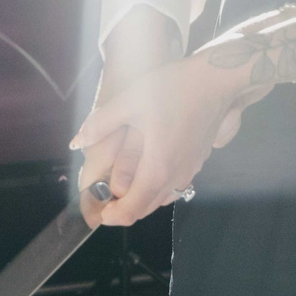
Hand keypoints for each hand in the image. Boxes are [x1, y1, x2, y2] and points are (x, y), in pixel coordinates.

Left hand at [71, 54, 252, 225]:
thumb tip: (77, 142)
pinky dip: (158, 189)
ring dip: (141, 200)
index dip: (112, 217)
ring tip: (124, 184)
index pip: (131, 210)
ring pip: (162, 200)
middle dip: (124, 209)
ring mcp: (191, 170)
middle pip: (146, 209)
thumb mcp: (130, 101)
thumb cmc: (173, 89)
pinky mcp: (199, 160)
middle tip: (105, 197)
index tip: (98, 211)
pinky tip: (150, 169)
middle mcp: (176, 176)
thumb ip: (101, 124)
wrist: (218, 79)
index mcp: (157, 168)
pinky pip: (175, 187)